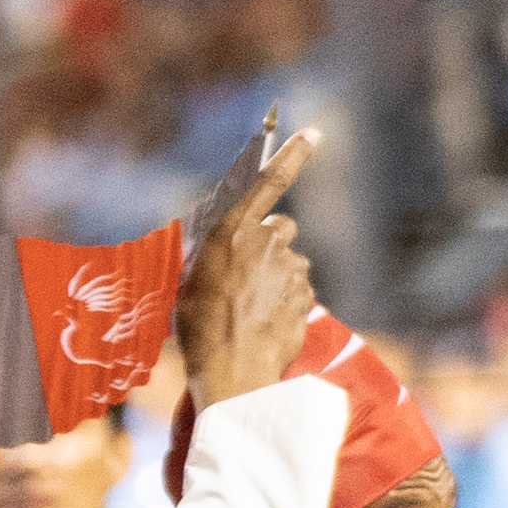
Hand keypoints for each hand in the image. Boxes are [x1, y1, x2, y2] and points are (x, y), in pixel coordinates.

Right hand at [173, 126, 319, 411]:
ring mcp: (290, 268)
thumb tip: (231, 250)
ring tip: (251, 312)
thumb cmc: (200, 331)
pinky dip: (286, 303)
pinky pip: (299, 290)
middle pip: (280, 229)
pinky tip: (266, 324)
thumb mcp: (191, 284)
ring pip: (290, 263)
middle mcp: (265, 242)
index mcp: (231, 233)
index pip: (268, 183)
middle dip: (270, 246)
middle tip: (246, 279)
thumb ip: (216, 257)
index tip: (316, 133)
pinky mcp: (305, 293)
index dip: (292, 156)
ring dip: (277, 279)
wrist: (231, 374)